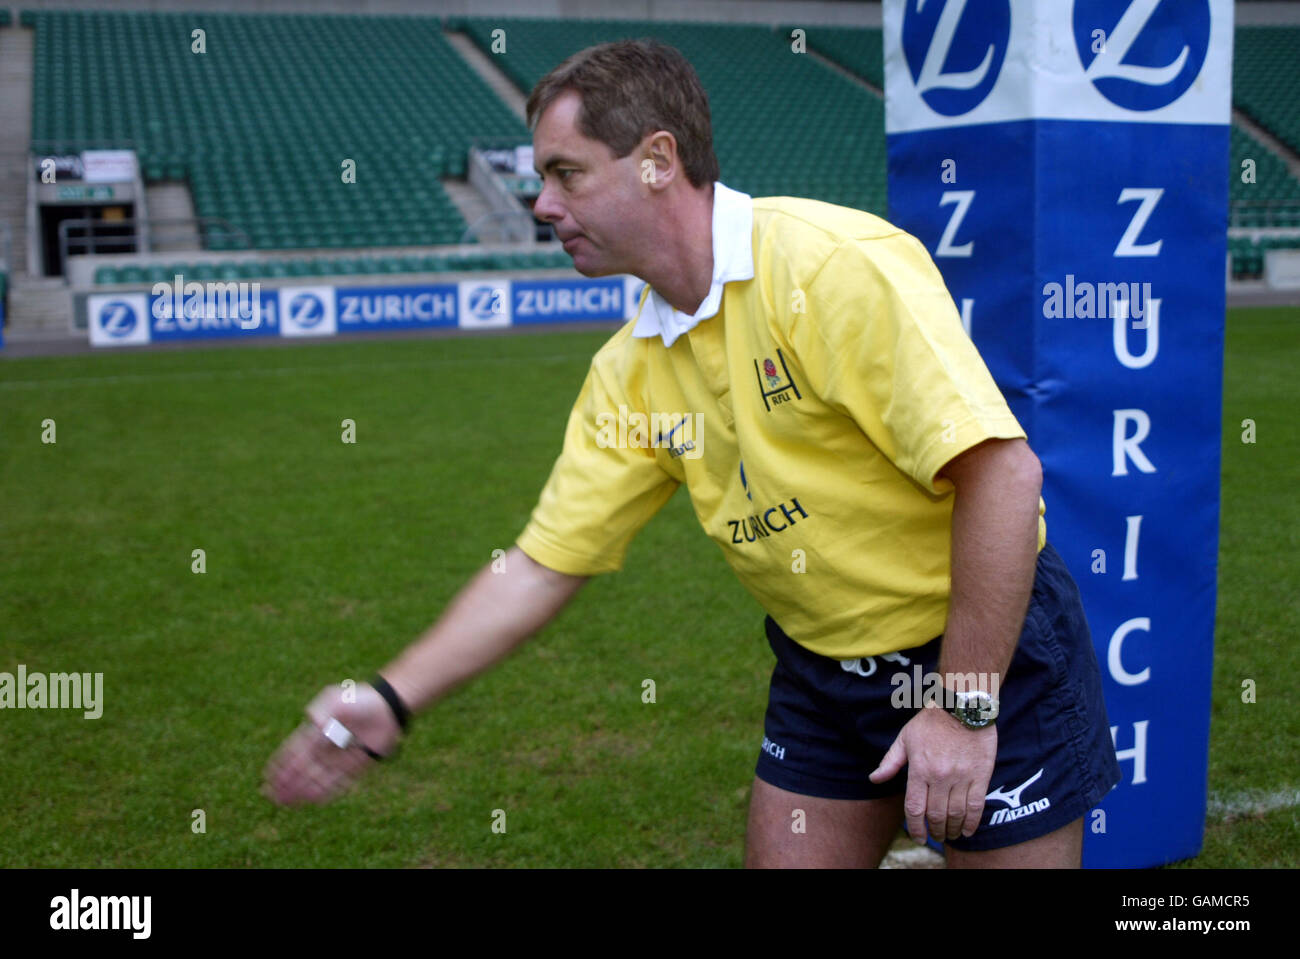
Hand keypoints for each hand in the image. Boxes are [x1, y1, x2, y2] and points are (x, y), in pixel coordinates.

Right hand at [262, 683, 402, 805]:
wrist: (387, 708)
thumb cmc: (360, 700)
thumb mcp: (336, 699)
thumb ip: (322, 709)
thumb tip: (313, 723)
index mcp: (317, 731)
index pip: (294, 750)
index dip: (281, 764)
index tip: (268, 776)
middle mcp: (326, 747)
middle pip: (303, 768)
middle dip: (288, 782)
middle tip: (272, 795)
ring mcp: (340, 757)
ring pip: (317, 778)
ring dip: (303, 789)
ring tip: (289, 802)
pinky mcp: (355, 766)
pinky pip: (338, 782)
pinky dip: (325, 791)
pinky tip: (313, 800)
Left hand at [868, 706, 996, 842]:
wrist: (962, 706)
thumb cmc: (931, 722)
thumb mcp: (904, 739)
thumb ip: (890, 762)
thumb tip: (874, 779)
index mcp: (919, 769)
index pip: (915, 808)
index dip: (916, 828)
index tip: (918, 837)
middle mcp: (940, 777)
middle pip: (936, 815)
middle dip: (935, 832)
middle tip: (936, 837)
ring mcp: (961, 777)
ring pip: (956, 815)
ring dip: (952, 830)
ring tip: (950, 835)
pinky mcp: (980, 776)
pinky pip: (976, 806)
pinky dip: (972, 823)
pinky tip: (968, 831)